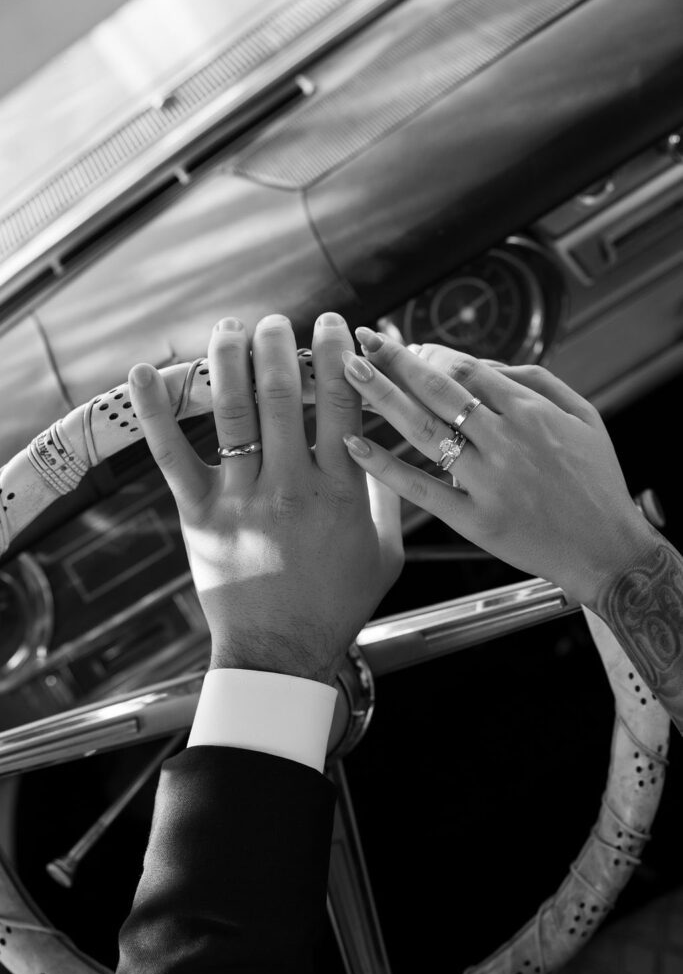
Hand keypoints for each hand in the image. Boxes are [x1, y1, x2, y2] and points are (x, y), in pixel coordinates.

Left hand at [128, 313, 402, 684]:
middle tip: (277, 322)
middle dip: (280, 345)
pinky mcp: (200, 514)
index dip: (337, 354)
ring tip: (231, 328)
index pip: (342, 403)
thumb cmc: (338, 604)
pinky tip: (142, 372)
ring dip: (231, 359)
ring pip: (234, 411)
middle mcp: (292, 485)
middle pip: (285, 394)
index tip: (332, 325)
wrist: (282, 651)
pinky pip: (174, 455)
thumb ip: (387, 496)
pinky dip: (156, 412)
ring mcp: (243, 498)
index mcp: (342, 491)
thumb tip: (386, 445)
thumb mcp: (386, 553)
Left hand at [340, 331, 652, 608]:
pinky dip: (386, 466)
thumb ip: (537, 381)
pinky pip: (422, 488)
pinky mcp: (475, 519)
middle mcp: (506, 441)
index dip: (427, 354)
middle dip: (395, 361)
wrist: (608, 549)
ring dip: (382, 397)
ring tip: (350, 373)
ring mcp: (488, 481)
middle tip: (362, 342)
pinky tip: (355, 445)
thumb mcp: (584, 416)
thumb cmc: (596, 483)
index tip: (401, 347)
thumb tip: (484, 364)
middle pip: (438, 389)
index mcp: (531, 412)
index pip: (466, 368)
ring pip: (424, 430)